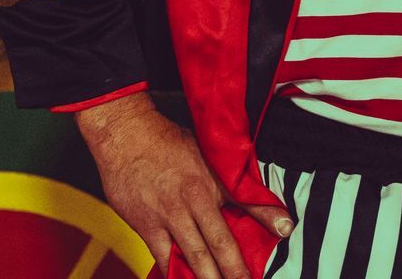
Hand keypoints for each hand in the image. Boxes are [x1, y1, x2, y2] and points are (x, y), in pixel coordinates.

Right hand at [76, 94, 293, 278]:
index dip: (255, 236)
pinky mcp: (145, 227)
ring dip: (205, 277)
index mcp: (210, 184)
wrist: (126, 137)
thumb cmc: (170, 144)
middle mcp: (190, 203)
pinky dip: (174, 272)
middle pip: (217, 246)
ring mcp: (167, 217)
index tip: (265, 259)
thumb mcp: (210, 158)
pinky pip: (162, 258)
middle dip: (231, 271)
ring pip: (191, 257)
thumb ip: (241, 187)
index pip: (242, 212)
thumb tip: (275, 211)